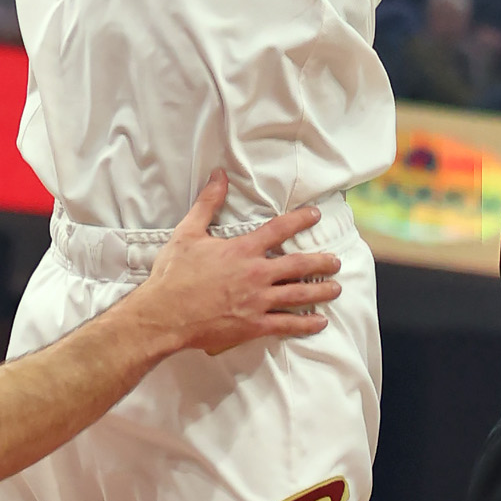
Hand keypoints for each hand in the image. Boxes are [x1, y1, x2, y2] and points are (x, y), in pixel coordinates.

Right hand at [139, 171, 341, 354]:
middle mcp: (256, 274)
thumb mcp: (188, 232)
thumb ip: (207, 203)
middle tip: (335, 261)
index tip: (315, 215)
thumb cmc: (174, 275)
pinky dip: (306, 323)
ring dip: (321, 291)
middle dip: (321, 262)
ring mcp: (257, 301)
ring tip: (336, 288)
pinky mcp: (254, 325)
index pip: (279, 229)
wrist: (165, 314)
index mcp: (242, 250)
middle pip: (298, 265)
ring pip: (299, 294)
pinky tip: (320, 322)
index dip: (300, 220)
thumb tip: (218, 175)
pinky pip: (287, 323)